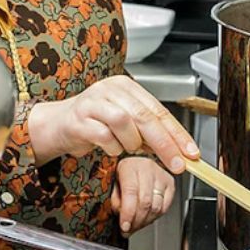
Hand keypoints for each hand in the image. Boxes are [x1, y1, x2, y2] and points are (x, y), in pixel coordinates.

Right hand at [26, 75, 199, 170]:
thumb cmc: (96, 124)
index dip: (177, 133)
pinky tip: (109, 147)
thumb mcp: (126, 124)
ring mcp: (92, 102)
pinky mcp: (79, 119)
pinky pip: (104, 137)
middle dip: (164, 144)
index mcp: (125, 86)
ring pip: (124, 123)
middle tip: (176, 164)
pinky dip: (112, 148)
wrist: (59, 125)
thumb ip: (149, 132)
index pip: (158, 109)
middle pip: (144, 116)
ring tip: (125, 148)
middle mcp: (109, 89)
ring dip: (131, 143)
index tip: (191, 152)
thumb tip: (180, 151)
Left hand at [113, 155, 175, 234]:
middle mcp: (147, 168)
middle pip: (145, 202)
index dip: (128, 213)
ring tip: (136, 225)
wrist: (138, 159)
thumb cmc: (124, 171)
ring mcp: (161, 176)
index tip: (124, 226)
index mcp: (130, 166)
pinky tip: (146, 218)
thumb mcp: (113, 181)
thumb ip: (115, 198)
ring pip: (156, 207)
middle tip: (128, 229)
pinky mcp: (170, 184)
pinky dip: (155, 217)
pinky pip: (164, 207)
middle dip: (136, 221)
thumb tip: (121, 214)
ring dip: (145, 221)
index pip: (131, 192)